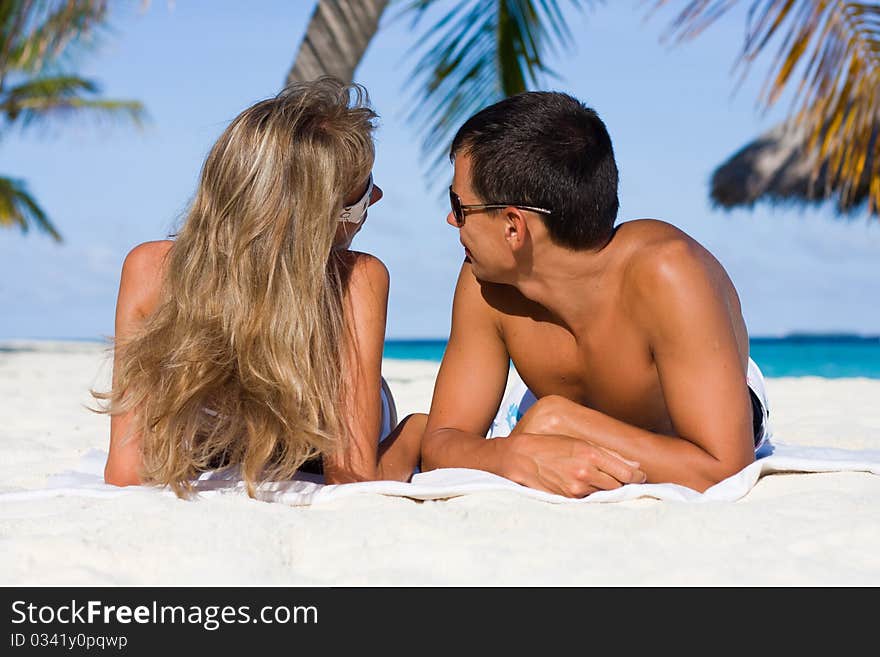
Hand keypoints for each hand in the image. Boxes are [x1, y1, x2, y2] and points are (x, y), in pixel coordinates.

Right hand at [503, 432, 646, 497]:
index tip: (639, 477)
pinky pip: (588, 502)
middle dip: (621, 484)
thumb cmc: (550, 446)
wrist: (520, 458)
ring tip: (593, 480)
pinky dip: (589, 496)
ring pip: (604, 495)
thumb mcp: (580, 443)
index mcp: (591, 454)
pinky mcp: (567, 500)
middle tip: (618, 479)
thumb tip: (635, 466)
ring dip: (604, 490)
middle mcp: (586, 472)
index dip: (637, 477)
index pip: (627, 473)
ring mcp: (576, 488)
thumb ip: (610, 455)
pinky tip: (581, 487)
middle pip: (618, 486)